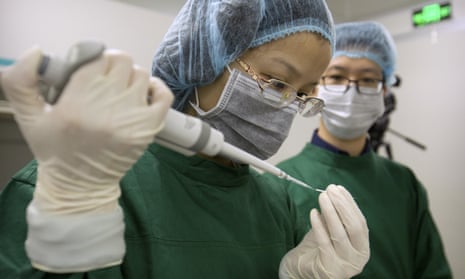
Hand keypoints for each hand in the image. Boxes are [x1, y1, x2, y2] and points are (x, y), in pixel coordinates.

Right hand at [1, 46, 172, 271]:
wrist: (81, 185)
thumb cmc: (55, 150)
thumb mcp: (29, 117)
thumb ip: (21, 82)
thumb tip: (36, 52)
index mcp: (77, 100)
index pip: (96, 57)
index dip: (91, 60)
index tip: (87, 73)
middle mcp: (108, 105)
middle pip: (121, 62)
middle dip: (111, 68)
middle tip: (103, 82)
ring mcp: (133, 117)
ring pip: (141, 74)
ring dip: (130, 79)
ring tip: (119, 92)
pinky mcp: (149, 128)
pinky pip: (163, 95)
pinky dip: (156, 88)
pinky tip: (144, 93)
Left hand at [279, 185, 369, 278]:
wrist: (302, 270)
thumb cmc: (318, 249)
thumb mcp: (330, 231)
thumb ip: (336, 217)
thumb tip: (335, 193)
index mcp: (362, 248)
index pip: (360, 223)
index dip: (350, 204)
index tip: (339, 189)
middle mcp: (358, 259)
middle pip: (354, 227)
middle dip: (342, 205)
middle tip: (330, 190)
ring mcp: (344, 265)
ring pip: (339, 234)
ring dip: (330, 212)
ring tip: (322, 197)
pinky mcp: (329, 268)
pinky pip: (324, 242)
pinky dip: (319, 225)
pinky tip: (313, 213)